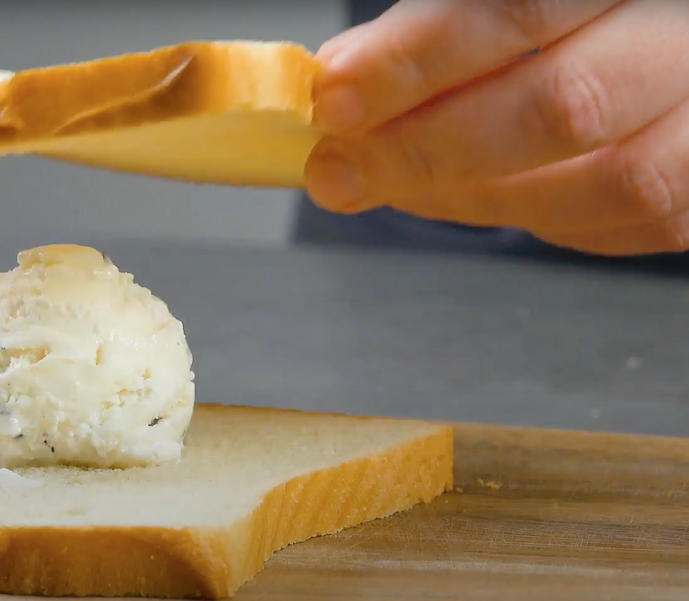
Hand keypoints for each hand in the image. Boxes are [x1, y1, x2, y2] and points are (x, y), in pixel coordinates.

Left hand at [304, 0, 688, 255]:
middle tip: (339, 170)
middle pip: (567, 104)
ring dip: (476, 195)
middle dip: (428, 148)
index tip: (335, 98)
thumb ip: (437, 22)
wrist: (670, 42)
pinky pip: (635, 221)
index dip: (420, 58)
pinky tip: (468, 195)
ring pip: (611, 181)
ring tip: (396, 186)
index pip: (522, 6)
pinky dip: (535, 215)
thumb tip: (341, 74)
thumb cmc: (579, 16)